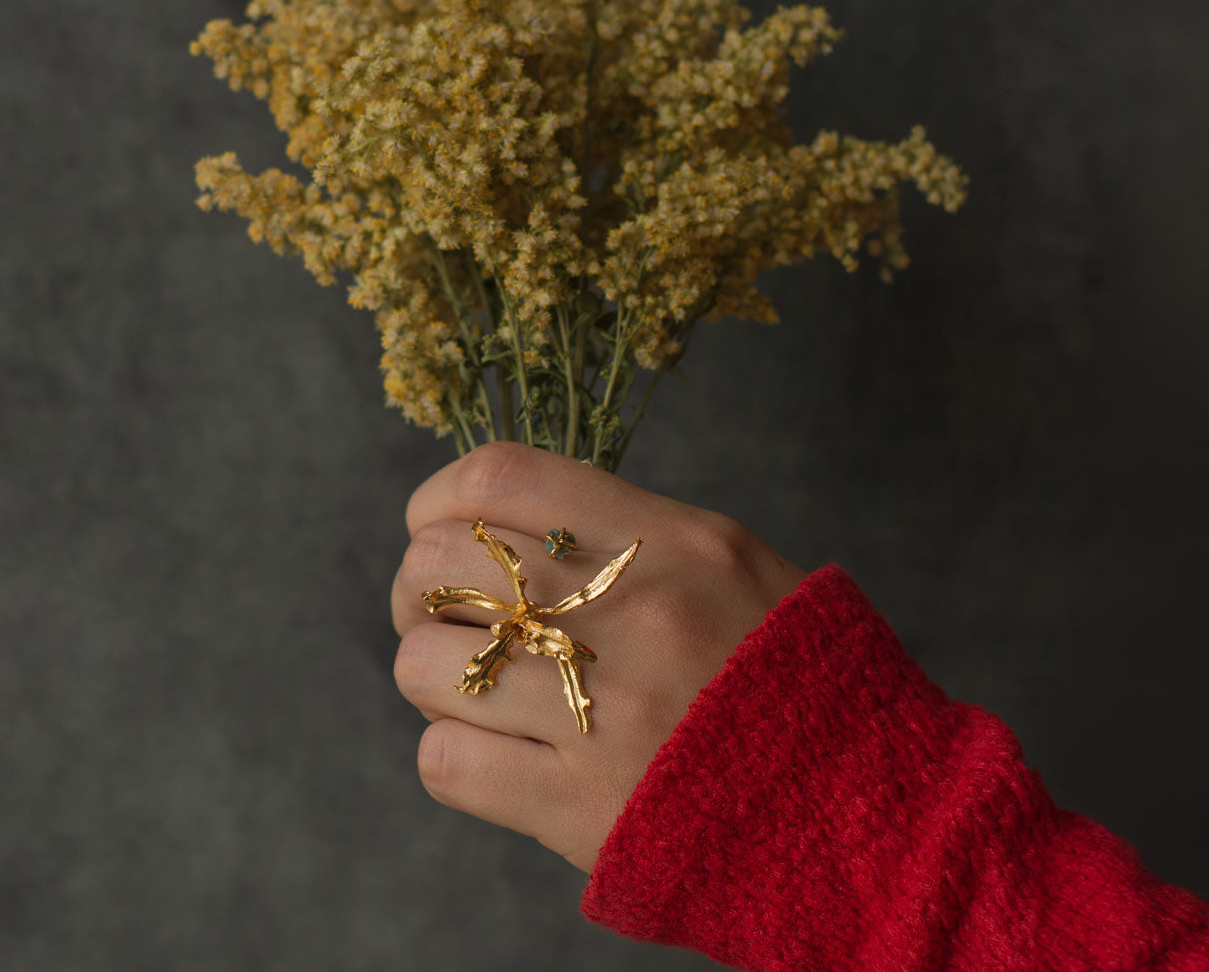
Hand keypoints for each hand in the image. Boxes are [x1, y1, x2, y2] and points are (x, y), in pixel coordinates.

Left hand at [390, 442, 804, 873]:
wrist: (866, 808)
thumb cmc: (796, 674)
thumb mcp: (736, 565)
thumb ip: (634, 531)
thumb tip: (521, 520)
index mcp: (669, 543)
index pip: (502, 477)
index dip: (441, 495)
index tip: (437, 522)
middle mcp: (625, 616)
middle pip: (442, 562)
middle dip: (421, 585)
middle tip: (447, 612)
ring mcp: (596, 715)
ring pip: (424, 664)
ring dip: (433, 669)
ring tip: (475, 682)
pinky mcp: (577, 810)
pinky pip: (445, 761)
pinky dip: (452, 749)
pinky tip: (494, 749)